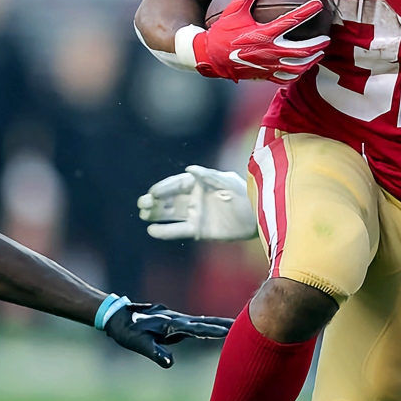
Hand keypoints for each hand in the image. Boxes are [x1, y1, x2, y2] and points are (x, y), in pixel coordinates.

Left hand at [104, 302, 233, 367]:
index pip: (197, 328)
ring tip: (235, 325)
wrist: (117, 316)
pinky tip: (213, 327)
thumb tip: (170, 363)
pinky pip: (195, 324)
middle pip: (205, 322)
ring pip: (202, 322)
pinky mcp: (173, 323)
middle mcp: (177, 320)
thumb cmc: (127, 331)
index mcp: (172, 325)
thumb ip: (155, 352)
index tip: (231, 330)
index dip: (213, 330)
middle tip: (243, 324)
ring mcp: (176, 320)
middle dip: (223, 324)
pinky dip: (208, 325)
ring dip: (218, 323)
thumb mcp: (139, 344)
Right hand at [138, 166, 255, 240]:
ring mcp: (195, 214)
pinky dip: (165, 231)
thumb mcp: (227, 182)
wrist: (258, 215)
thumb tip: (189, 169)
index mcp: (199, 183)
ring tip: (143, 215)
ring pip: (170, 214)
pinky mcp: (198, 230)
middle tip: (142, 204)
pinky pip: (178, 230)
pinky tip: (152, 230)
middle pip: (169, 199)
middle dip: (155, 201)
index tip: (152, 193)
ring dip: (156, 214)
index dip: (164, 188)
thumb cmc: (244, 193)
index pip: (176, 184)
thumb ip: (208, 176)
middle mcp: (194, 198)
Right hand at [193, 0, 328, 82]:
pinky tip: (302, 69)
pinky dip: (297, 74)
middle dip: (317, 45)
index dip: (307, 11)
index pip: (291, 21)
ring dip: (311, 60)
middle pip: (302, 50)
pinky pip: (286, 78)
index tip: (319, 4)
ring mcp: (268, 66)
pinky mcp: (264, 75)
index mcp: (264, 33)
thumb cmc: (222, 32)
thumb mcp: (233, 9)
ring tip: (319, 54)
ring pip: (297, 67)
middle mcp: (269, 51)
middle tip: (326, 38)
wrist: (210, 57)